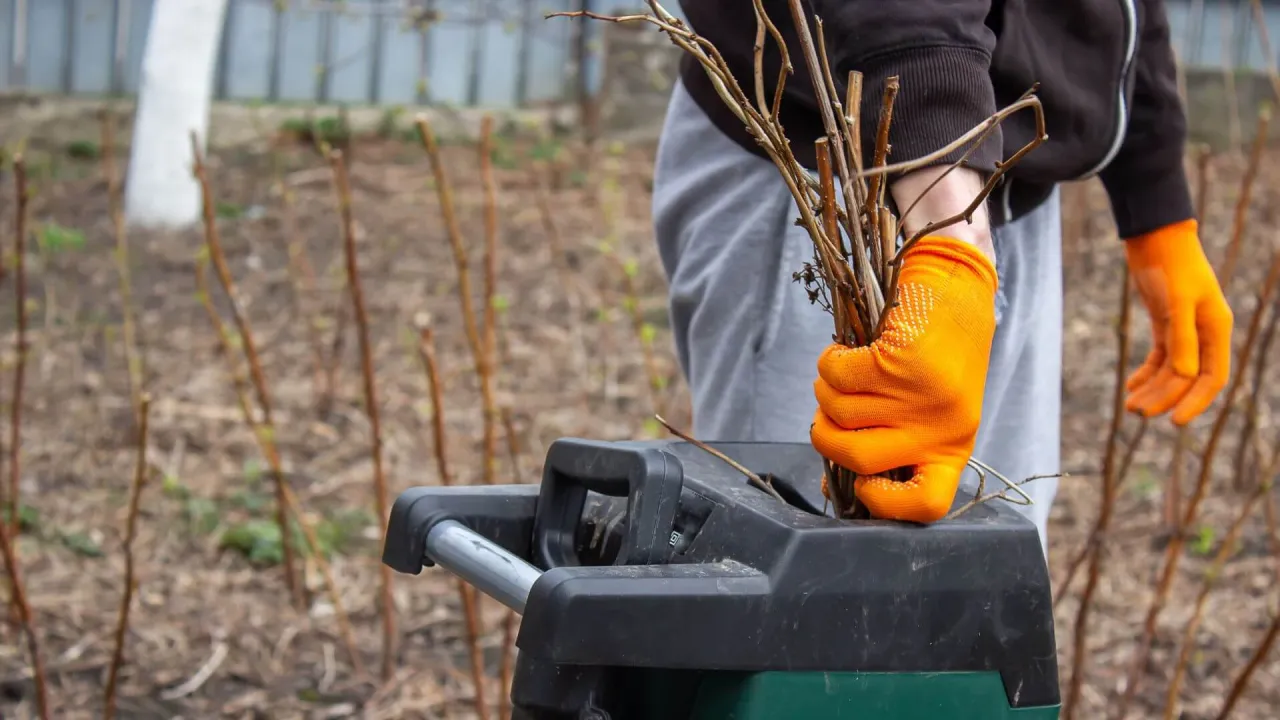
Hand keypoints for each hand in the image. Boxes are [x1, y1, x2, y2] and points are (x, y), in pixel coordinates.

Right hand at [809, 236, 997, 522]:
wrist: (958, 282)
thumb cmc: (938, 350)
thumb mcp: (931, 408)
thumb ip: (896, 444)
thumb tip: (837, 488)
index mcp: (954, 447)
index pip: (926, 505)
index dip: (884, 504)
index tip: (863, 484)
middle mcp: (941, 427)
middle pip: (857, 460)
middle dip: (825, 435)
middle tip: (828, 413)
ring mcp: (921, 395)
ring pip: (838, 411)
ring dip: (826, 389)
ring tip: (845, 370)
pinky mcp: (900, 360)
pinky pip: (837, 375)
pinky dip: (830, 361)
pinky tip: (845, 350)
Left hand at [1124, 219, 1232, 424]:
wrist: (1154, 235)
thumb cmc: (1170, 263)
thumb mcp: (1177, 300)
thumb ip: (1182, 337)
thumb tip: (1184, 376)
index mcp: (1216, 328)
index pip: (1212, 377)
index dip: (1197, 402)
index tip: (1174, 422)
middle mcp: (1205, 332)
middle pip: (1189, 379)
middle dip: (1165, 398)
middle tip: (1138, 414)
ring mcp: (1185, 327)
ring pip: (1172, 370)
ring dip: (1152, 389)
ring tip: (1129, 406)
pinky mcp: (1165, 321)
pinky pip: (1160, 356)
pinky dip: (1146, 373)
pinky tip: (1131, 386)